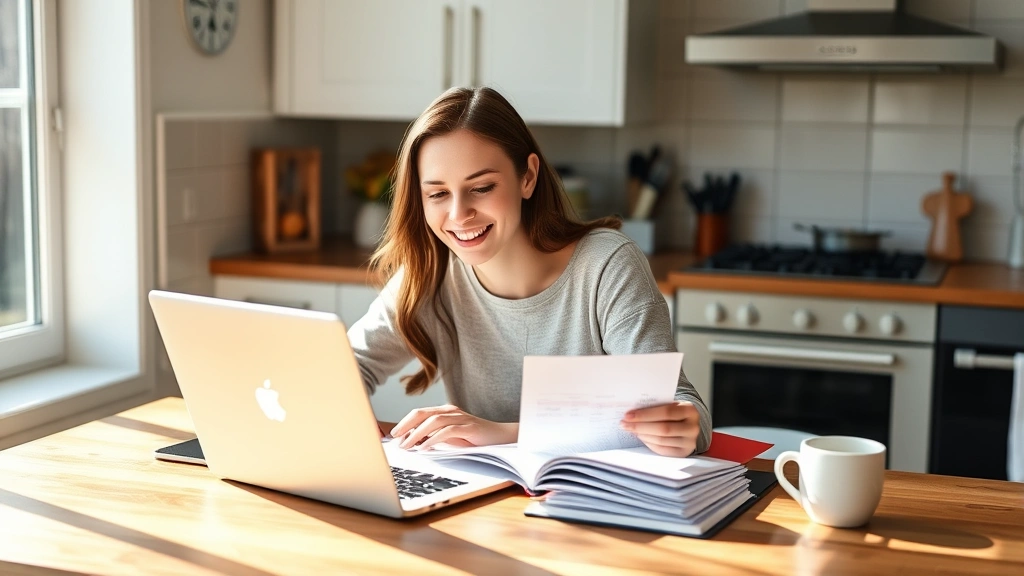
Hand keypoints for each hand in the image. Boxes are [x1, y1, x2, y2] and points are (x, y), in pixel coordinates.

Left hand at [390, 405, 518, 449]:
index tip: (393, 434)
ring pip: (433, 421)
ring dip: (417, 433)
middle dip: (406, 425)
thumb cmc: (474, 439)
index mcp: (445, 412)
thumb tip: (413, 442)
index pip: (420, 413)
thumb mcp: (450, 438)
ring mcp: (460, 418)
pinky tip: (425, 447)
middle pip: (423, 414)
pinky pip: (448, 431)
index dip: (405, 422)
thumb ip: (434, 436)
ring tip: (407, 445)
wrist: (501, 438)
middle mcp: (451, 411)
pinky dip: (434, 439)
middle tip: (394, 438)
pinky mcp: (469, 427)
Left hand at [620, 401, 699, 456]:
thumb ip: (656, 407)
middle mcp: (693, 428)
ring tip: (631, 429)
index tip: (628, 415)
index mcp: (690, 410)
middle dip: (640, 426)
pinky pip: (662, 450)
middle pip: (663, 429)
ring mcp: (689, 442)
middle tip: (624, 424)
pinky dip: (648, 443)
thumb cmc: (674, 413)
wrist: (688, 425)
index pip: (667, 412)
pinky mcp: (683, 453)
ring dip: (642, 435)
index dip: (646, 414)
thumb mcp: (670, 405)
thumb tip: (632, 413)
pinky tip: (641, 436)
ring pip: (661, 440)